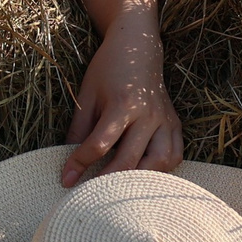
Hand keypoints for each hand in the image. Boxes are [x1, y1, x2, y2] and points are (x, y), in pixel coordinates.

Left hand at [59, 10, 180, 184]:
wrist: (137, 47)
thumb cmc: (108, 69)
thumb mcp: (87, 95)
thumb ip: (79, 128)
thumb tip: (69, 161)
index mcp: (123, 103)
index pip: (100, 144)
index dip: (80, 164)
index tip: (66, 179)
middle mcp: (148, 114)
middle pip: (129, 160)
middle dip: (105, 181)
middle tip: (88, 194)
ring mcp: (165, 120)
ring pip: (159, 162)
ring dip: (140, 180)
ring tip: (120, 187)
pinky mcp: (175, 124)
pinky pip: (175, 155)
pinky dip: (162, 170)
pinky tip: (144, 174)